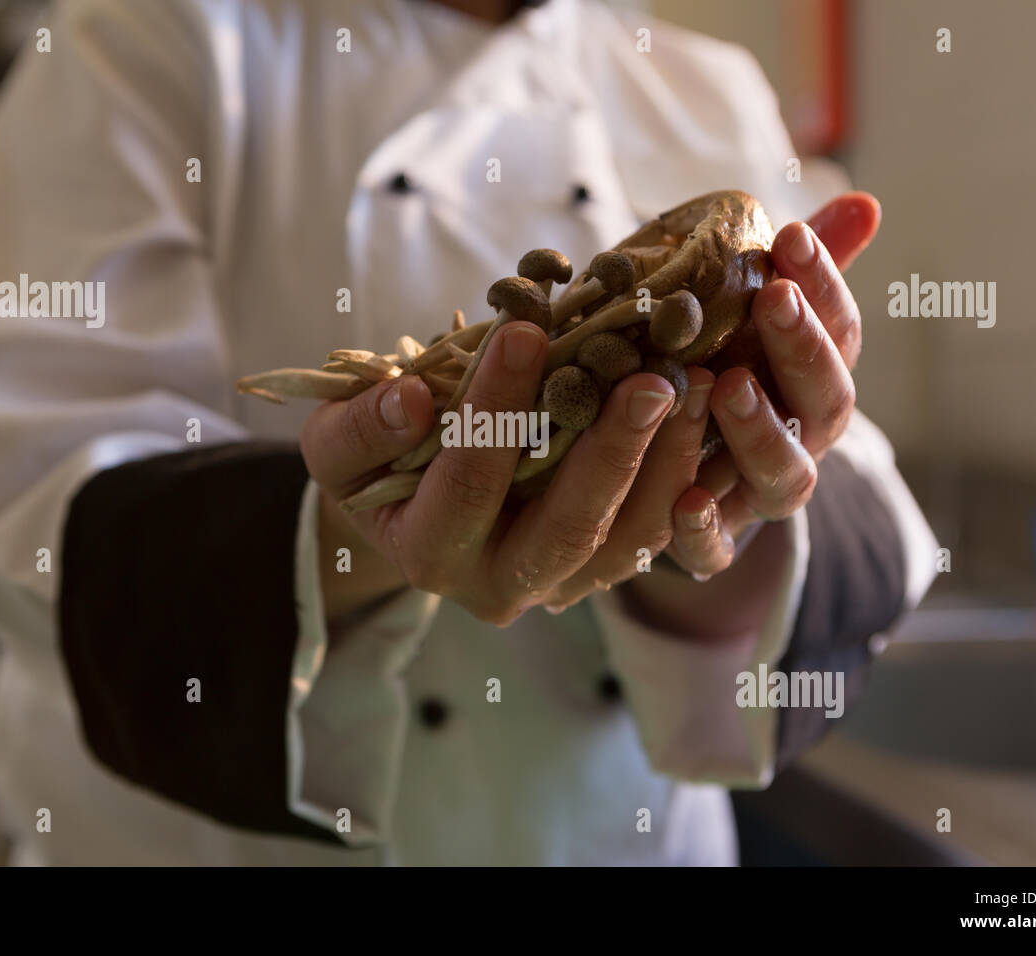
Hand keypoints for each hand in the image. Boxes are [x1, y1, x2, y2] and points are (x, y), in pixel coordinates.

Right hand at [300, 321, 677, 624]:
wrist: (406, 504)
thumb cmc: (370, 462)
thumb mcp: (337, 442)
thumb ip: (358, 427)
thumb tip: (410, 402)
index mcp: (430, 554)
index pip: (469, 484)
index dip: (496, 409)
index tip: (526, 332)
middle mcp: (498, 586)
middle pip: (568, 530)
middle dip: (612, 453)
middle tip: (651, 380)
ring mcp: (557, 585)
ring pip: (625, 541)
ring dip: (665, 465)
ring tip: (692, 386)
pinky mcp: (598, 569)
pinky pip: (651, 536)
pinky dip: (680, 479)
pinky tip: (698, 415)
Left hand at [534, 193, 880, 617]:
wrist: (680, 479)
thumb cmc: (721, 374)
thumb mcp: (747, 319)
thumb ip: (800, 271)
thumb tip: (865, 203)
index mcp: (815, 382)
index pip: (839, 331)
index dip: (824, 285)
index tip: (790, 235)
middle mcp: (803, 440)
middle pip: (826, 401)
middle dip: (801, 349)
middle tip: (772, 300)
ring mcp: (761, 495)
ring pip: (785, 476)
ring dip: (760, 430)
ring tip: (728, 385)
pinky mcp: (714, 544)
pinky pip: (717, 550)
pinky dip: (705, 529)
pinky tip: (683, 499)